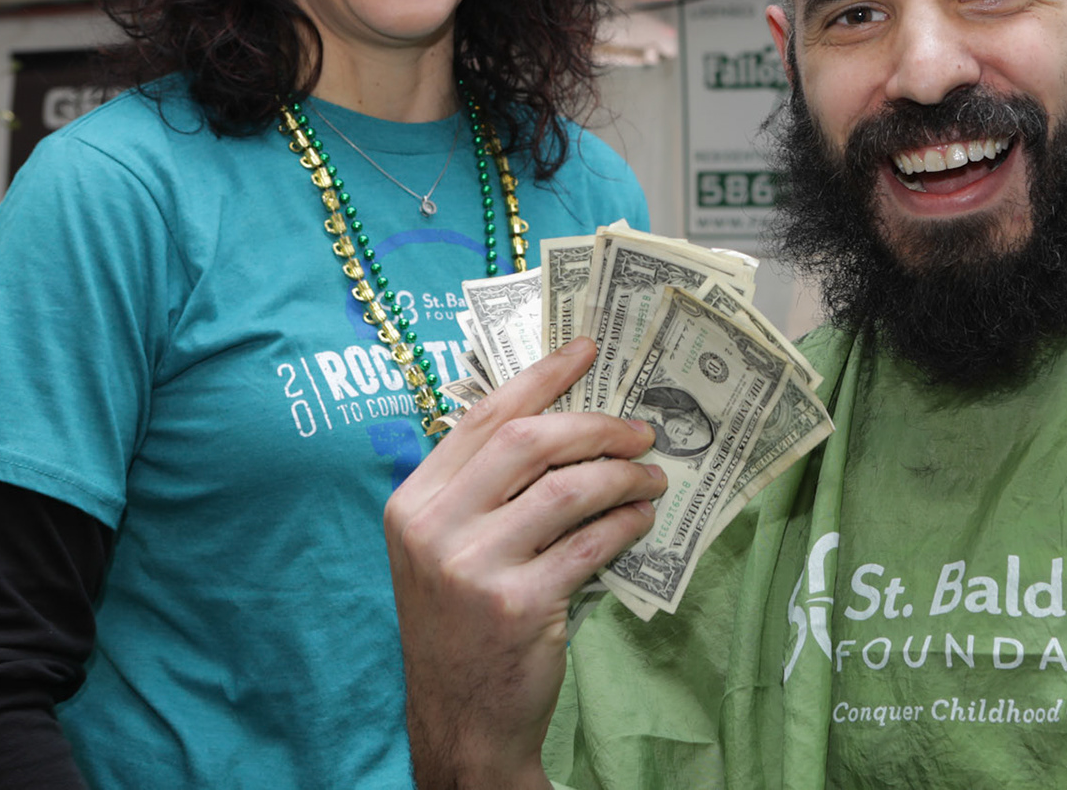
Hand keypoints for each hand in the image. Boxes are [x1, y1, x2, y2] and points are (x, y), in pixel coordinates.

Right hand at [385, 338, 664, 788]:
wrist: (461, 718)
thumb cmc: (463, 621)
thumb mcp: (446, 547)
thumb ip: (483, 487)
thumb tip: (563, 419)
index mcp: (414, 501)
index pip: (485, 416)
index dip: (542, 376)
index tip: (588, 349)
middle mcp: (433, 528)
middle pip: (530, 442)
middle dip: (596, 426)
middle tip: (640, 431)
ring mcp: (472, 568)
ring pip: (568, 490)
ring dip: (622, 476)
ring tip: (652, 477)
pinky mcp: (517, 606)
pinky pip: (590, 544)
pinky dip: (626, 523)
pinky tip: (643, 516)